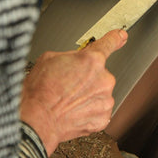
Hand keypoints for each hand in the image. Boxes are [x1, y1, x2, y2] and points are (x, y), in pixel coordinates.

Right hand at [20, 30, 126, 155]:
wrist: (36, 121)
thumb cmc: (39, 92)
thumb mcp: (49, 59)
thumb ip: (70, 55)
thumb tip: (76, 58)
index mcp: (92, 60)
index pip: (109, 43)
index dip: (116, 38)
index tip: (121, 36)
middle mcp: (104, 79)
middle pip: (99, 73)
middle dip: (86, 78)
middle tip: (67, 86)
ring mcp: (105, 99)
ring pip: (99, 92)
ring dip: (87, 95)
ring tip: (67, 101)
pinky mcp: (103, 117)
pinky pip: (98, 110)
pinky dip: (88, 111)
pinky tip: (72, 111)